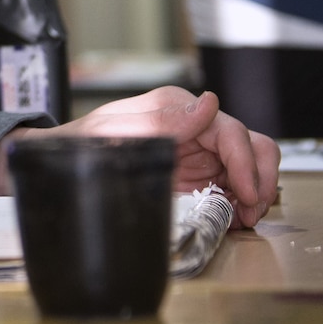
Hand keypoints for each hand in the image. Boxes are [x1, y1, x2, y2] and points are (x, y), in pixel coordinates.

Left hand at [0, 87, 279, 228]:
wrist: (62, 164)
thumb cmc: (84, 144)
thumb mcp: (116, 132)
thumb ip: (162, 120)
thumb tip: (209, 103)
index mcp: (179, 108)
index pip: (231, 131)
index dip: (246, 164)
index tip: (247, 195)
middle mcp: (194, 126)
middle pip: (252, 145)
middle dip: (261, 178)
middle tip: (253, 211)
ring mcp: (198, 151)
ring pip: (249, 165)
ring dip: (255, 192)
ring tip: (245, 219)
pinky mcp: (196, 175)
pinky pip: (231, 185)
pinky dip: (240, 202)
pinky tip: (232, 220)